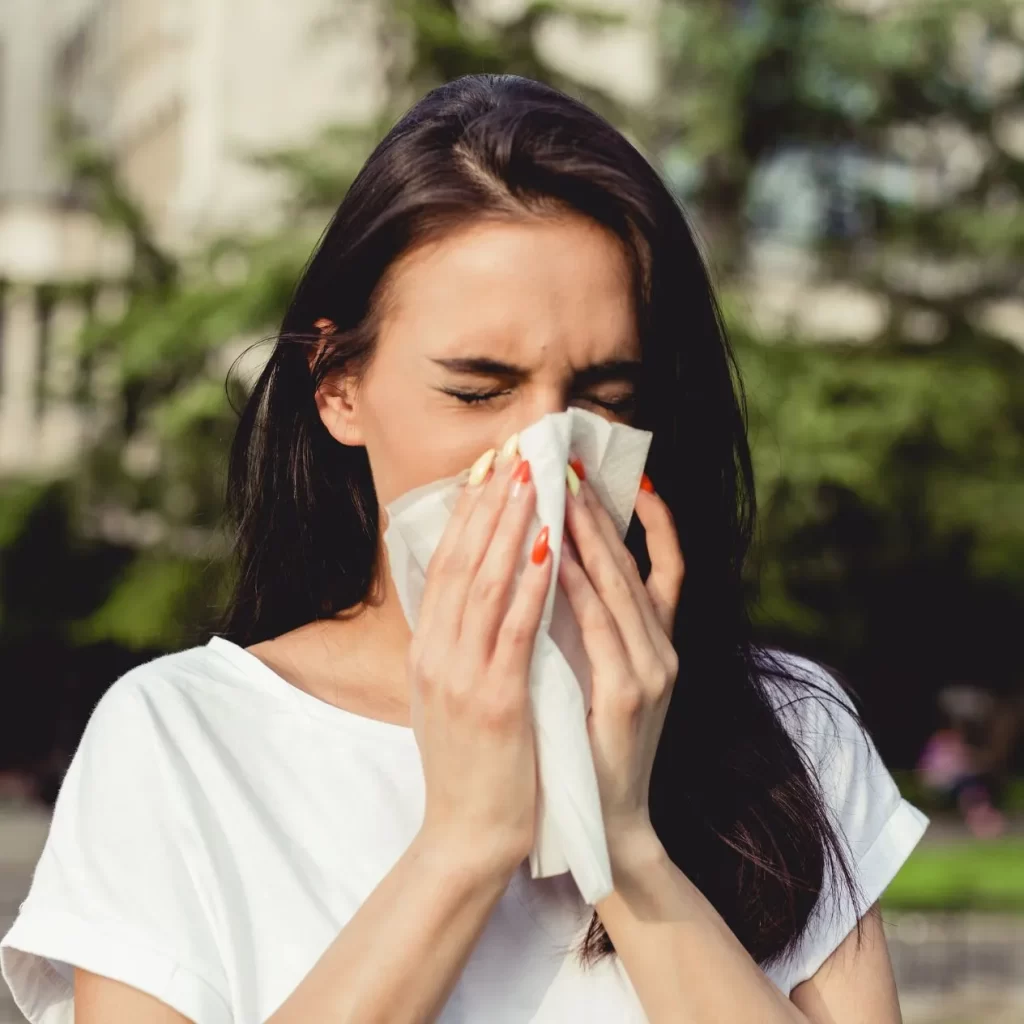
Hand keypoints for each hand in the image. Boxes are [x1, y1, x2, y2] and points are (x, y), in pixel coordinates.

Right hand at [409, 443, 551, 877]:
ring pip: (485, 583)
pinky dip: (531, 583)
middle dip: (489, 503)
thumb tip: (472, 593)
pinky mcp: (494, 699)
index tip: (488, 469)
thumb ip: (456, 643)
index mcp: (426, 650)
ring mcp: (461, 675)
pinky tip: (550, 546)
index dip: (466, 513)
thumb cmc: (467, 764)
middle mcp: (436, 654)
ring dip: (510, 526)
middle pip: (461, 561)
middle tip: (513, 452)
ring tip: (531, 479)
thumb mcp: (445, 695)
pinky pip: (515, 628)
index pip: (443, 565)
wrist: (466, 835)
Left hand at [558, 464, 684, 853]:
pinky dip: (580, 587)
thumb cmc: (591, 741)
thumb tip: (561, 566)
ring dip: (591, 536)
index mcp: (656, 644)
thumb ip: (594, 627)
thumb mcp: (600, 674)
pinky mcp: (631, 695)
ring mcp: (652, 671)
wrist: (607, 819)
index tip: (629, 476)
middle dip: (603, 512)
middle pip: (636, 565)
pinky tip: (557, 555)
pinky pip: (602, 627)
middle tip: (574, 465)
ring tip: (565, 491)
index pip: (664, 567)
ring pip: (622, 587)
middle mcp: (663, 649)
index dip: (654, 521)